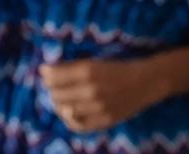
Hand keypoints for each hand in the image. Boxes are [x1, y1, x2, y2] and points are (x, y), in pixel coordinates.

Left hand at [39, 58, 166, 132]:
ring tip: (63, 99)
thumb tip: (43, 71)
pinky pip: (78, 126)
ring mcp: (98, 107)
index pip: (53, 77)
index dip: (46, 75)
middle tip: (55, 86)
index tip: (46, 73)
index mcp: (87, 70)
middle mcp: (91, 90)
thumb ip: (69, 67)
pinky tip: (70, 113)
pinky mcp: (104, 121)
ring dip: (59, 104)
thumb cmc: (116, 68)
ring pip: (64, 110)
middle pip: (56, 94)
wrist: (145, 82)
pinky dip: (69, 120)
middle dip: (52, 89)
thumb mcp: (93, 62)